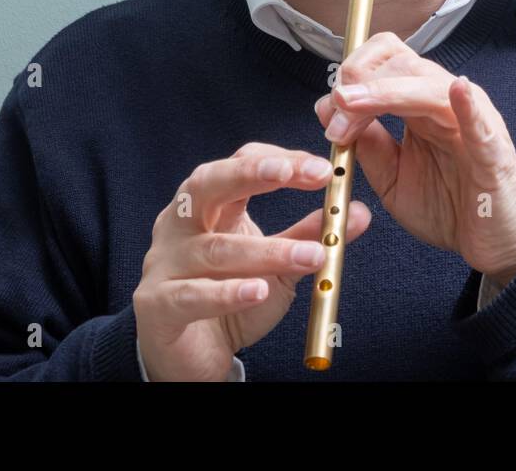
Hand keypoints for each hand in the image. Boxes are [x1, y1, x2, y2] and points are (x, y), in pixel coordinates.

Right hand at [133, 142, 371, 380]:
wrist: (189, 355)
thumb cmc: (230, 296)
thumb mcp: (277, 263)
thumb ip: (310, 235)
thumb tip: (357, 211)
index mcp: (208, 206)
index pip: (238, 164)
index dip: (278, 161)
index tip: (322, 170)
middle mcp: (179, 226)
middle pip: (207, 184)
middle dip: (253, 174)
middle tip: (299, 173)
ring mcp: (164, 264)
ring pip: (215, 249)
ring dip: (267, 251)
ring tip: (312, 255)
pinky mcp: (158, 305)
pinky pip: (192, 295)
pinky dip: (227, 293)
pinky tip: (258, 291)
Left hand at [313, 32, 515, 285]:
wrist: (495, 244)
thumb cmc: (450, 207)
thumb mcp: (393, 178)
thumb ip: (368, 146)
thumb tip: (331, 111)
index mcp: (421, 104)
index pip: (387, 60)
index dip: (354, 74)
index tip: (328, 108)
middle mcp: (446, 103)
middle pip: (402, 64)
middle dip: (359, 84)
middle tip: (334, 116)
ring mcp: (473, 123)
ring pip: (429, 87)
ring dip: (385, 93)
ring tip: (352, 104)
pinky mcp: (493, 154)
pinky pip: (480, 124)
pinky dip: (468, 106)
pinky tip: (458, 91)